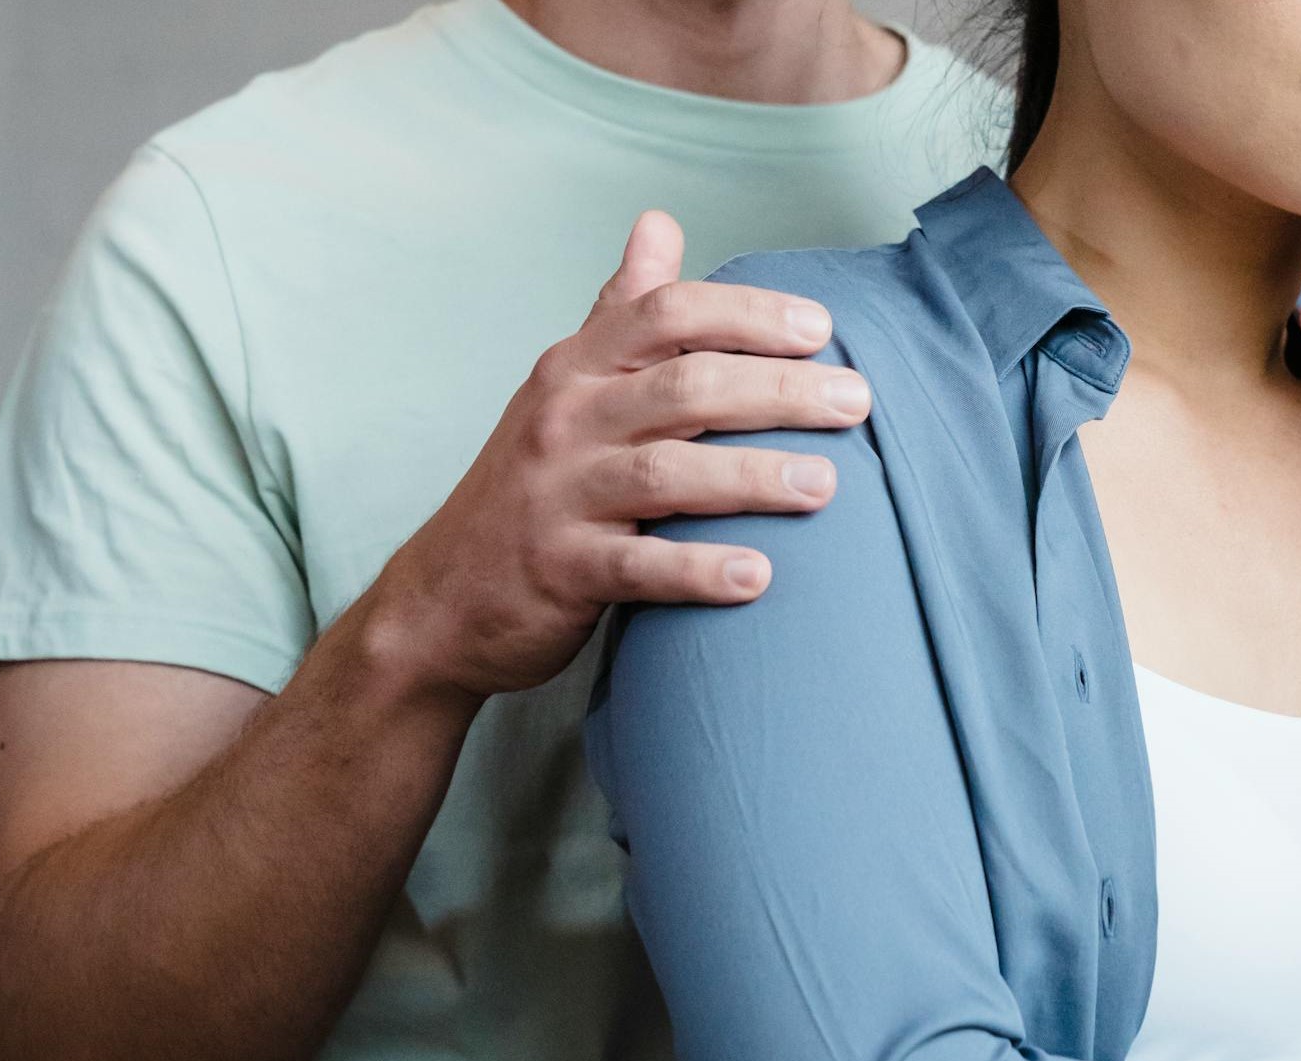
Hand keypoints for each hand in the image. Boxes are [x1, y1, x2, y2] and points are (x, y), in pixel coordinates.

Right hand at [360, 210, 870, 700]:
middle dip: (779, 391)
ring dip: (754, 477)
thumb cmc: (527, 486)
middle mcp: (564, 420)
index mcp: (575, 368)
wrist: (444, 598)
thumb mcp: (563, 388)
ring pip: (667, 473)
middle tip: (856, 402)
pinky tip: (759, 578)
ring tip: (826, 486)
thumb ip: (617, 312)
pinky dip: (699, 571)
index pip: (668, 315)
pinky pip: (638, 567)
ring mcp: (558, 495)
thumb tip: (659, 222)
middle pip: (686, 387)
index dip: (749, 315)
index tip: (822, 329)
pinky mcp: (560, 570)